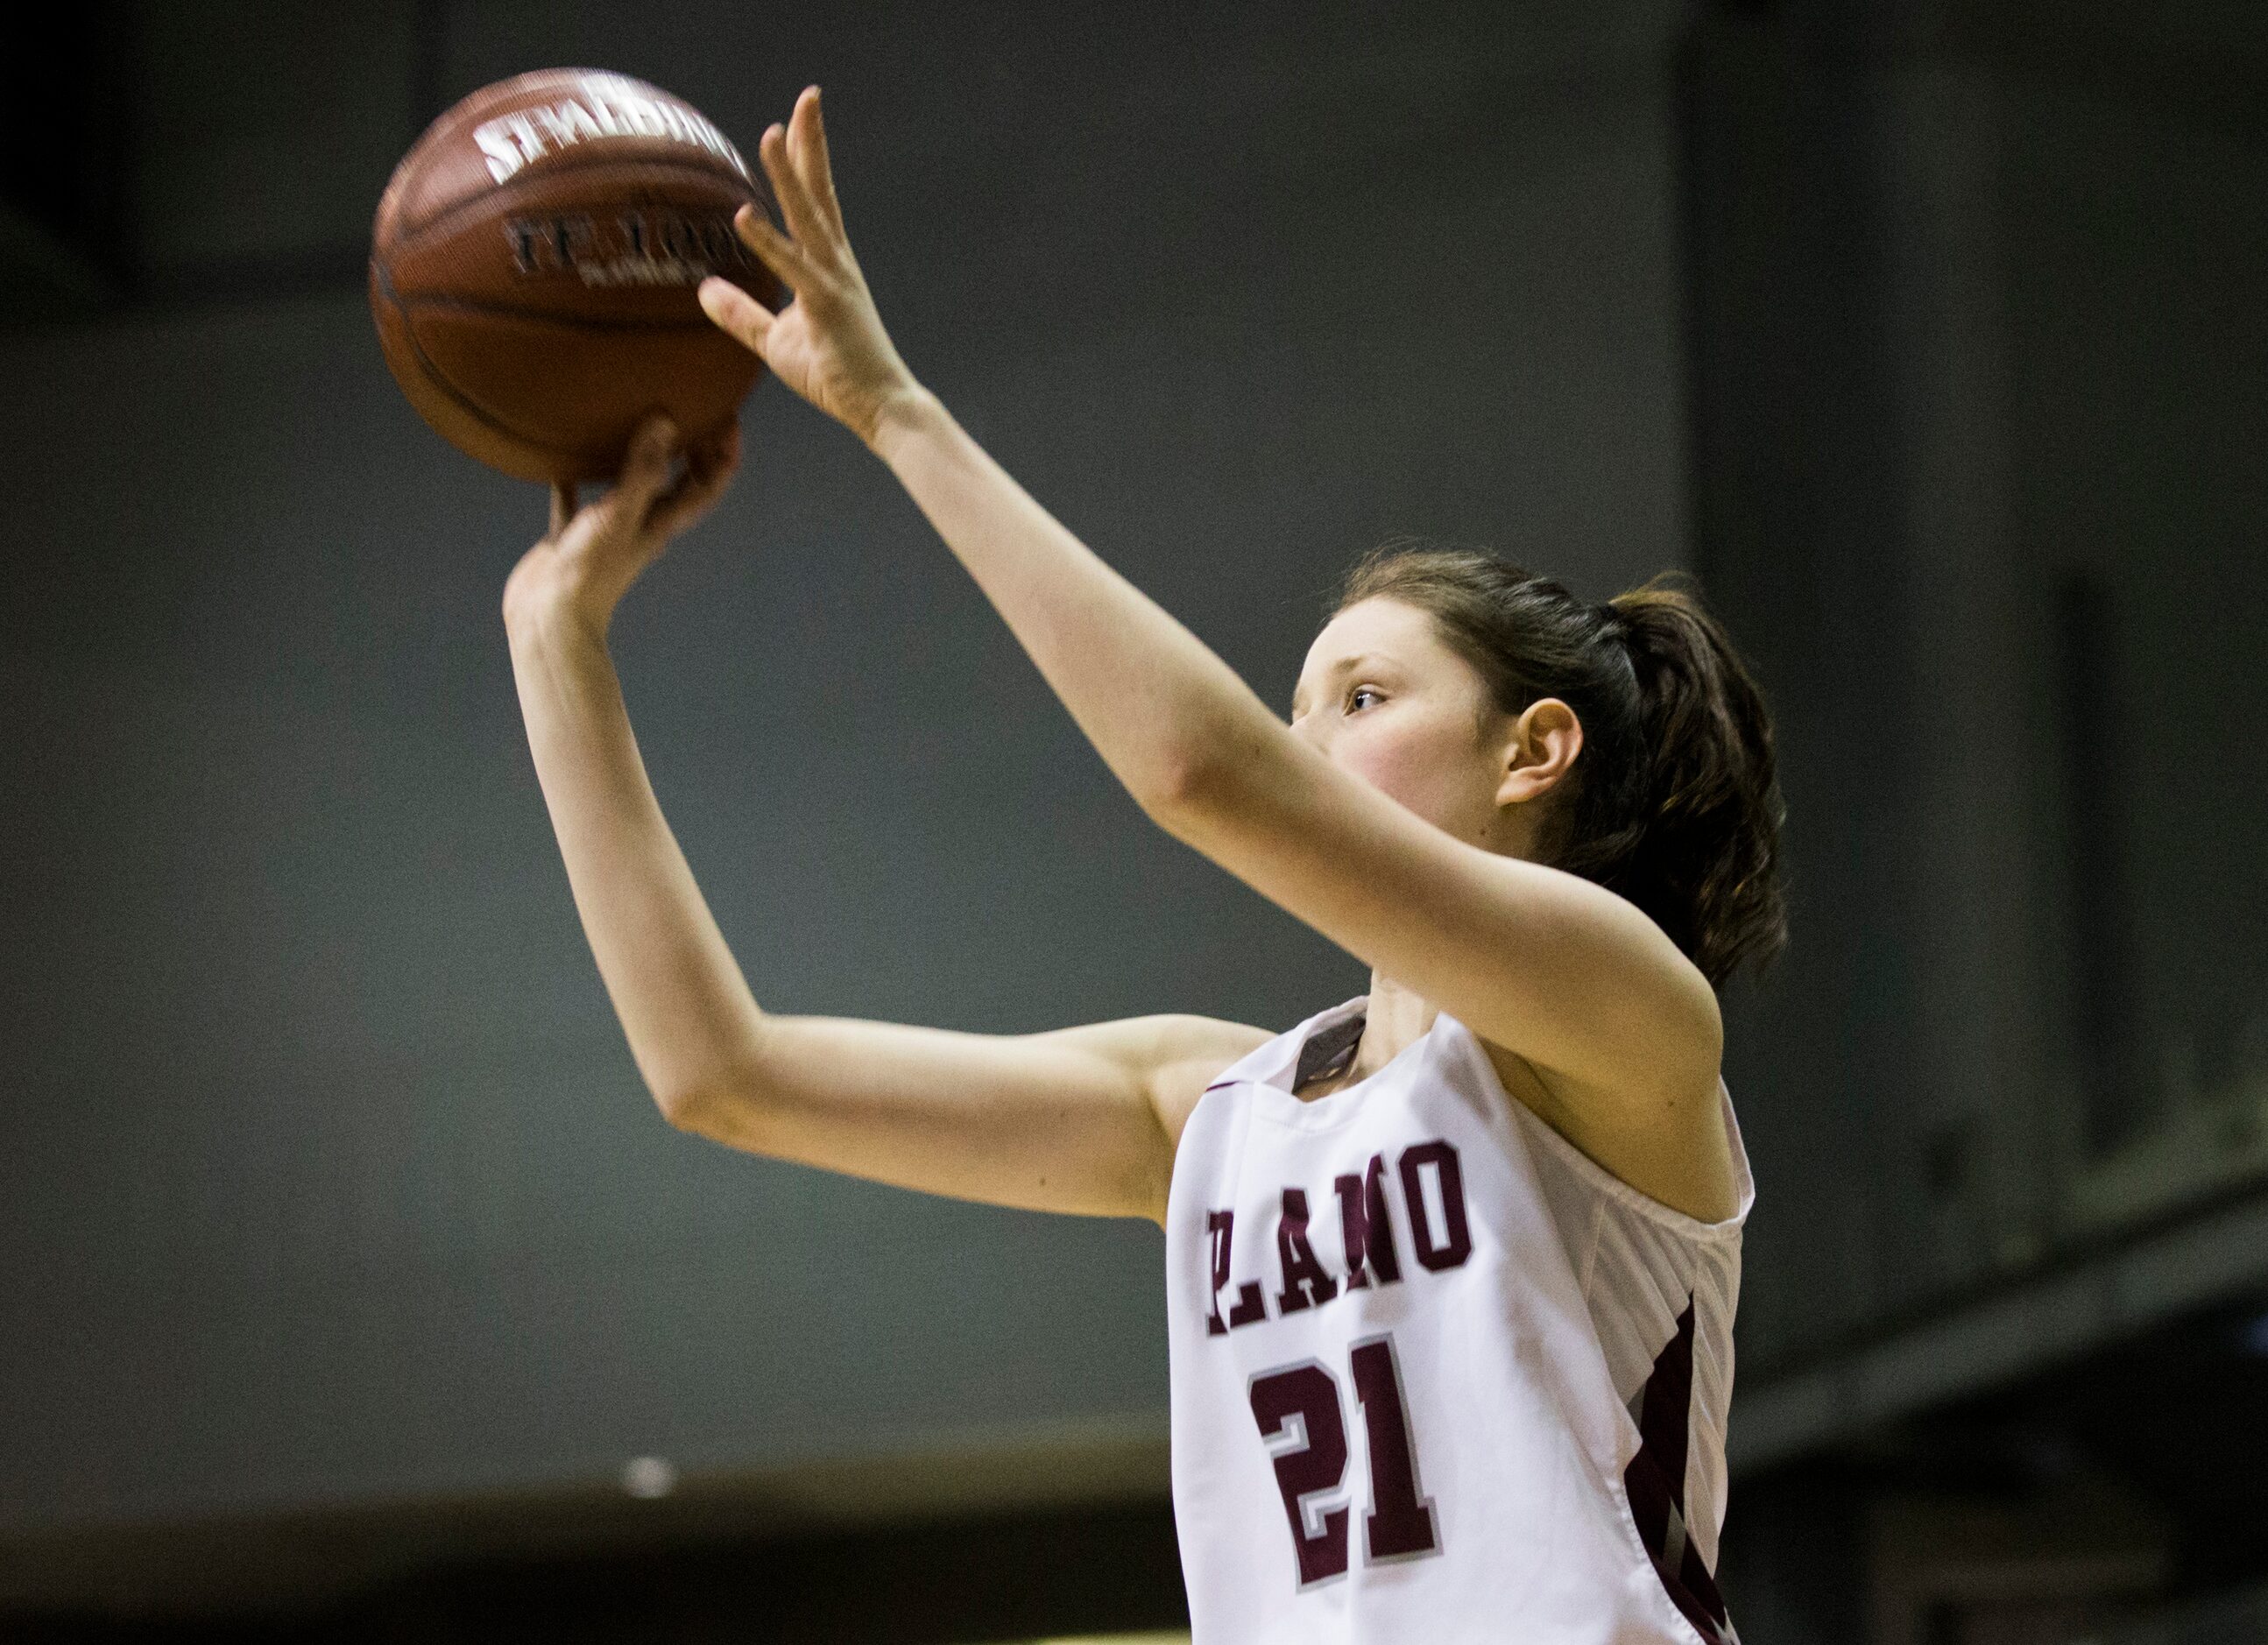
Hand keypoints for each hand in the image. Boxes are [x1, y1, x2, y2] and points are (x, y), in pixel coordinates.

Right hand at [501, 413, 738, 641]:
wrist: (549, 619)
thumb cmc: (590, 572)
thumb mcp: (619, 513)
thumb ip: (643, 470)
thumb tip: (666, 422)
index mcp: (663, 523)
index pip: (708, 485)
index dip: (725, 453)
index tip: (729, 417)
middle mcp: (641, 524)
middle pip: (677, 483)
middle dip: (691, 450)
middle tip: (690, 411)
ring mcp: (608, 529)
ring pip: (629, 487)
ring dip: (636, 457)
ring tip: (632, 421)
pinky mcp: (574, 534)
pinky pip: (577, 498)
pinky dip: (575, 476)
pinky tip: (563, 453)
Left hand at [698, 85, 922, 447]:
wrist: (880, 406)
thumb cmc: (835, 376)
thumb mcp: (776, 341)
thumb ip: (741, 314)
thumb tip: (703, 290)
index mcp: (828, 265)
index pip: (814, 203)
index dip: (802, 160)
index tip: (793, 120)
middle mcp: (835, 263)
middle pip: (820, 192)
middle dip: (811, 143)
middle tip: (808, 96)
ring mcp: (834, 281)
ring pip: (809, 217)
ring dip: (789, 173)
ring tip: (771, 131)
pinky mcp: (828, 305)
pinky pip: (792, 267)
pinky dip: (767, 240)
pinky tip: (744, 213)